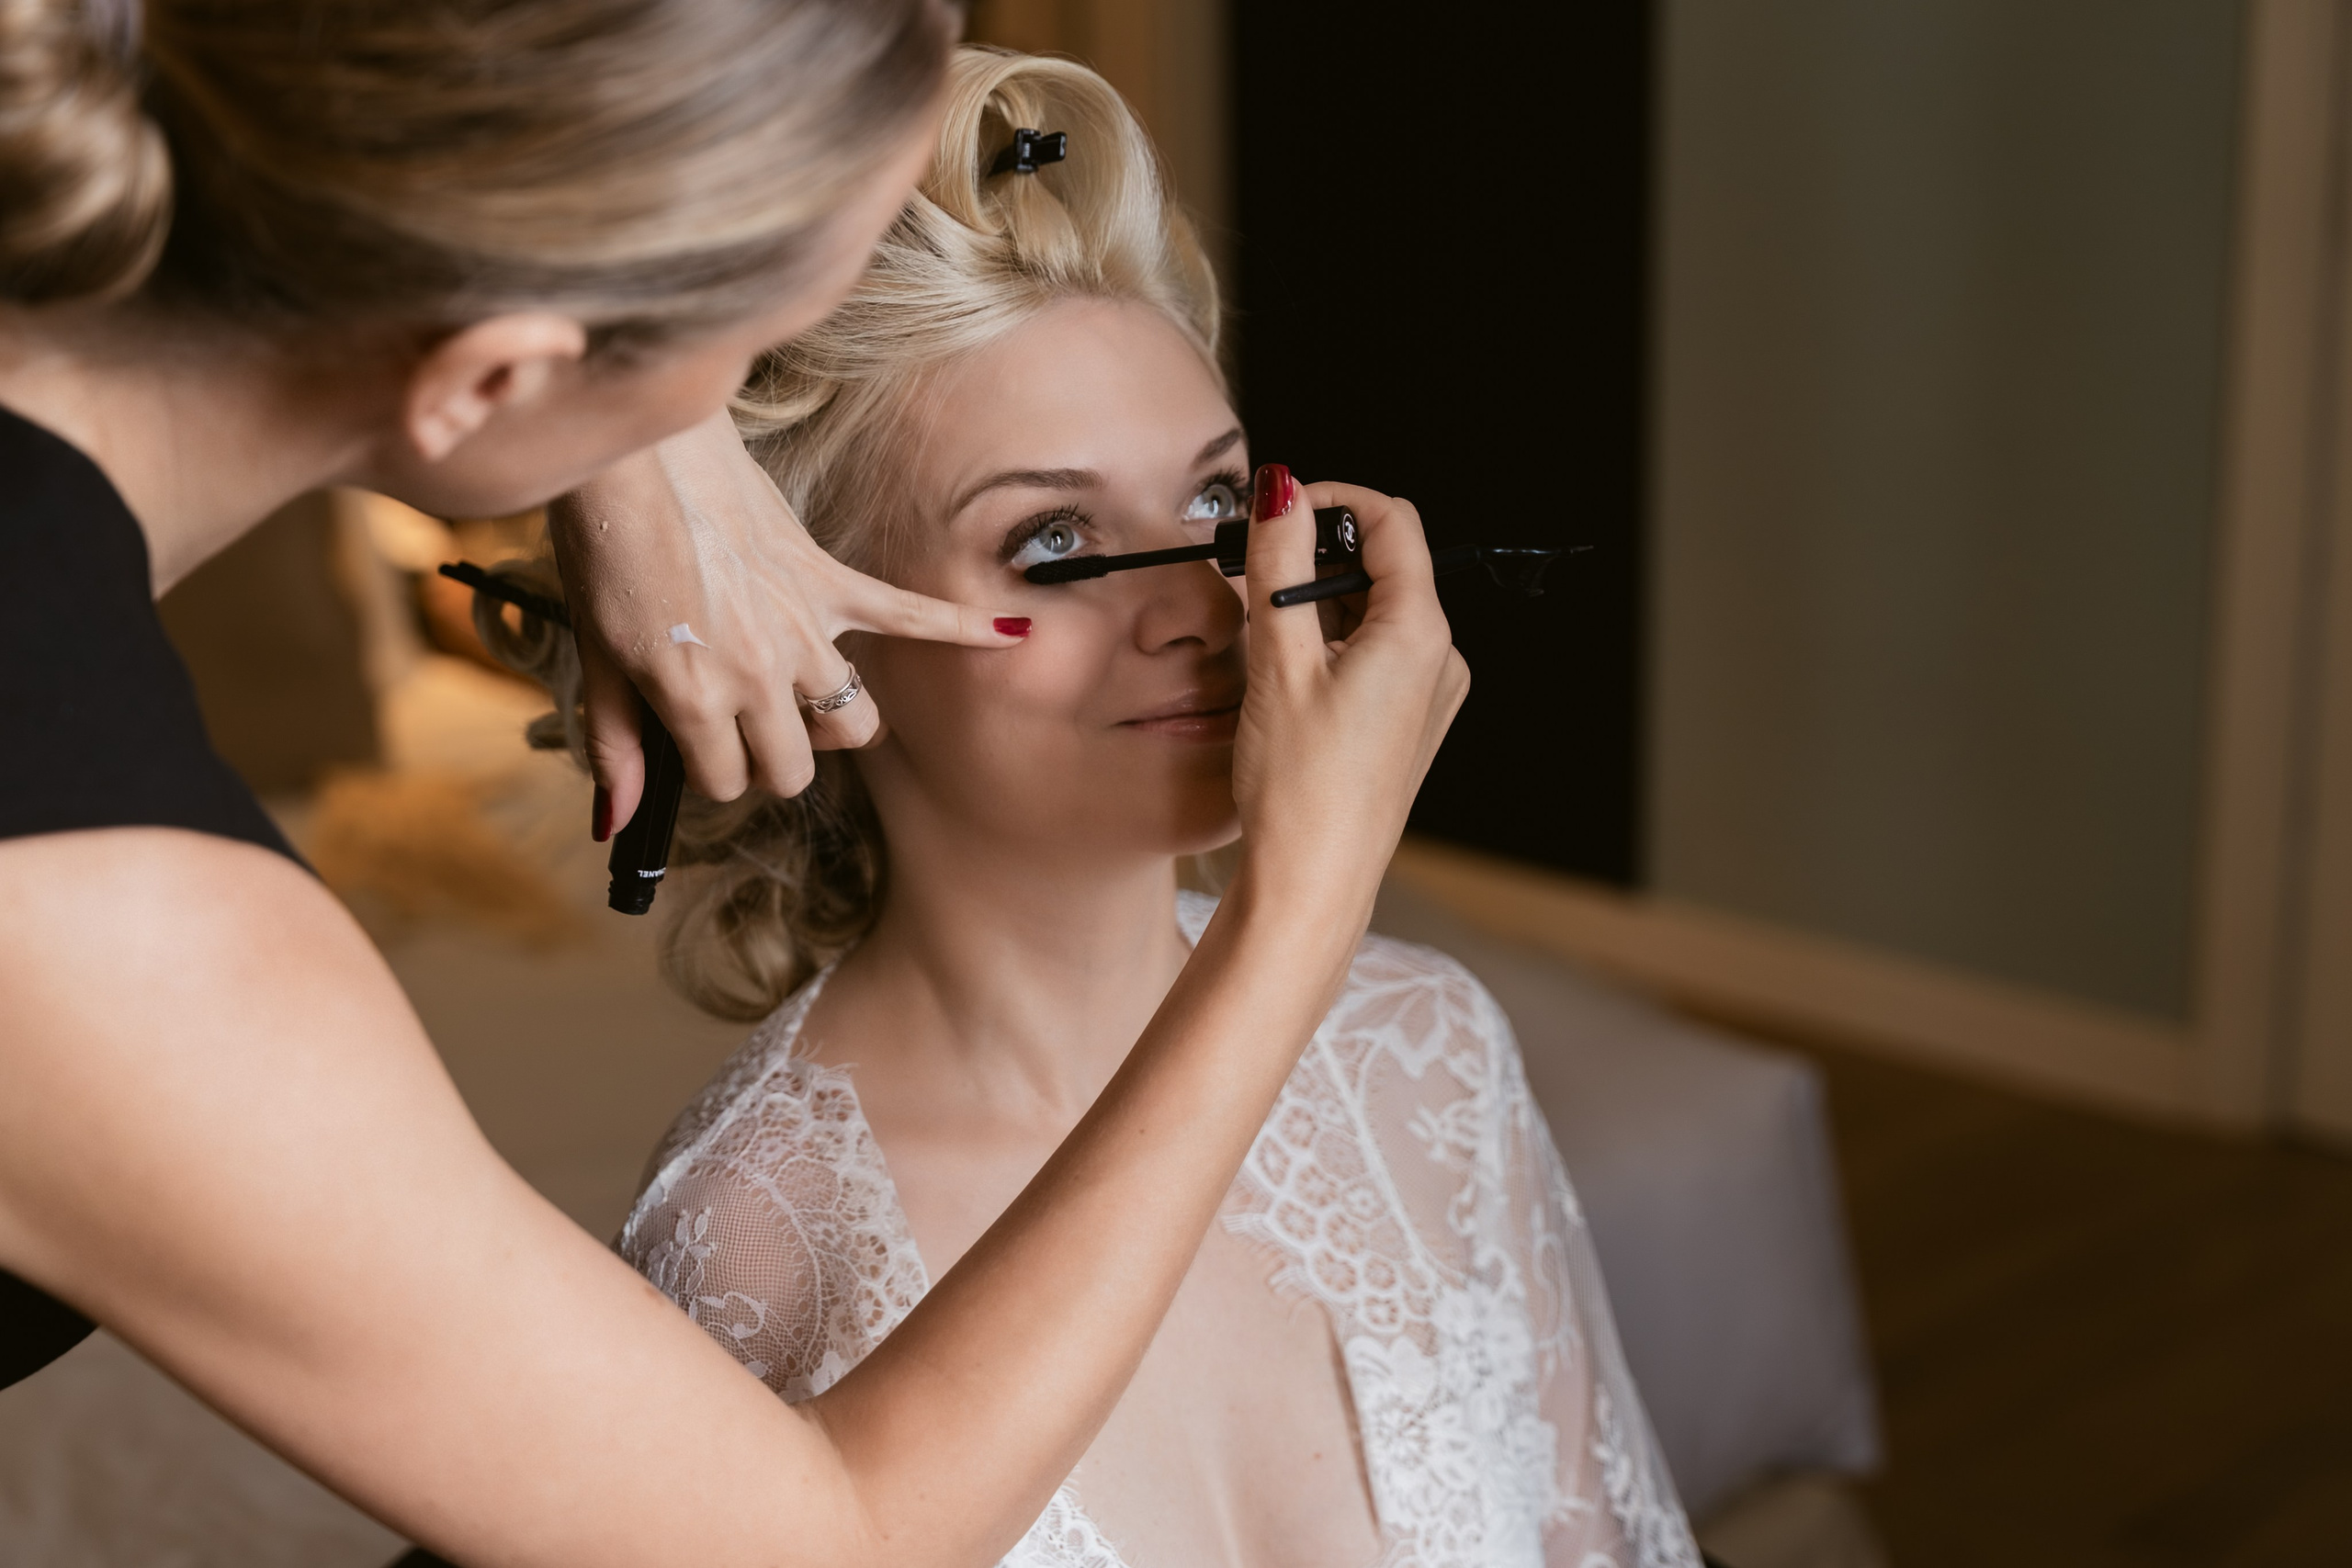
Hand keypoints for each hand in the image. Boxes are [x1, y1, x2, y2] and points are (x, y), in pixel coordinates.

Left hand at [549, 409, 1024, 831]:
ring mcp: (804, 630)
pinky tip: (1007, 636)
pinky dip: (961, 628)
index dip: (709, 770)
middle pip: (796, 768)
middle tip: (740, 729)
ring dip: (829, 723)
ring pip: (854, 720)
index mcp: (695, 699)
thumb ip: (614, 745)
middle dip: (769, 760)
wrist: (640, 457)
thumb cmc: (607, 552)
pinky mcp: (829, 582)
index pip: (729, 783)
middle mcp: (760, 676)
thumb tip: (616, 824)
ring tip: (800, 701)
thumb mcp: (595, 657)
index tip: (693, 741)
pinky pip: (909, 615)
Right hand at [1229, 465, 1469, 926]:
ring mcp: (1427, 695)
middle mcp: (1439, 660)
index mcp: (1421, 635)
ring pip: (1375, 612)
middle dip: (1317, 558)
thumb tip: (1281, 489)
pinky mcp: (1407, 724)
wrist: (1313, 882)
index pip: (1392, 523)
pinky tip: (1288, 676)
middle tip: (1254, 576)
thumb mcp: (1279, 662)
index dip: (1332, 501)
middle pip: (1384, 566)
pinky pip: (1375, 655)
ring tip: (1266, 640)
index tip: (1278, 511)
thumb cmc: (1300, 787)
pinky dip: (1331, 645)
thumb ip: (1279, 564)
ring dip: (1319, 605)